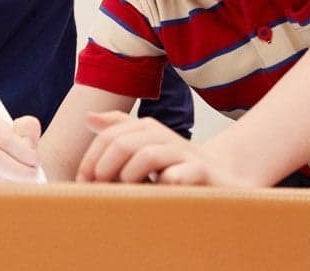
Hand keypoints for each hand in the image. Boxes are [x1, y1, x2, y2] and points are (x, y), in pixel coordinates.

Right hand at [0, 114, 41, 182]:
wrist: (10, 162)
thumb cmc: (19, 147)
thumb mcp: (26, 134)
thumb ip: (29, 129)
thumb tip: (27, 141)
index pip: (5, 139)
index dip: (23, 152)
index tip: (36, 161)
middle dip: (19, 169)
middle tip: (34, 176)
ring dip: (14, 182)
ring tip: (26, 181)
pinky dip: (5, 192)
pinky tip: (14, 187)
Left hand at [76, 111, 251, 186]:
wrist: (225, 178)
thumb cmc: (177, 166)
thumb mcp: (145, 147)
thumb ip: (118, 131)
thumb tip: (88, 117)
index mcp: (148, 130)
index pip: (111, 136)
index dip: (92, 158)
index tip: (83, 182)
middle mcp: (166, 137)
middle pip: (126, 144)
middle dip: (105, 168)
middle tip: (99, 189)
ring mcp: (186, 154)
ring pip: (149, 155)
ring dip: (130, 176)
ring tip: (126, 193)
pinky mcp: (204, 173)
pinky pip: (180, 175)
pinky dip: (166, 183)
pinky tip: (159, 192)